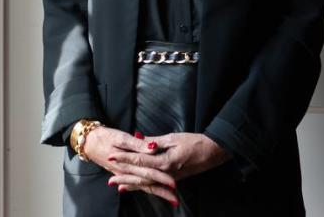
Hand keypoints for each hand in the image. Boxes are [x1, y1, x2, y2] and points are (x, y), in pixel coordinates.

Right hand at [81, 127, 178, 205]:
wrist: (87, 141)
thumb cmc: (104, 137)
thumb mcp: (121, 137)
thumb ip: (138, 144)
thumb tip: (153, 148)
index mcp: (127, 163)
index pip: (148, 172)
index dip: (161, 178)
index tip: (173, 184)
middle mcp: (126, 172)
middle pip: (147, 183)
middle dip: (162, 191)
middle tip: (175, 198)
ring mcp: (123, 174)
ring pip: (143, 185)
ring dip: (156, 192)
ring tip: (170, 198)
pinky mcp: (122, 172)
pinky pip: (136, 183)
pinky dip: (144, 189)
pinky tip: (152, 191)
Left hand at [109, 132, 230, 202]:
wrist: (214, 151)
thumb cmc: (195, 142)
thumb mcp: (173, 138)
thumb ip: (154, 142)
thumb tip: (138, 140)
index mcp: (165, 161)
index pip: (140, 160)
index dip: (124, 158)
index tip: (111, 155)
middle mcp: (167, 173)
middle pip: (141, 176)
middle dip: (125, 176)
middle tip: (109, 179)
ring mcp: (171, 178)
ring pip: (148, 183)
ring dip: (132, 184)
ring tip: (118, 187)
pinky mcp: (174, 179)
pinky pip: (156, 184)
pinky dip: (145, 186)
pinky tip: (137, 187)